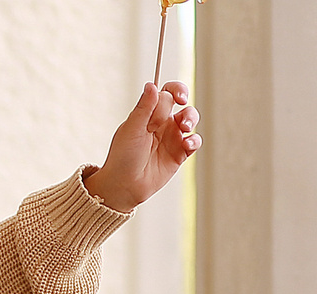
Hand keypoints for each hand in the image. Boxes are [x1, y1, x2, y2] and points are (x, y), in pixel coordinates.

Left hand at [86, 80, 200, 213]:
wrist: (124, 186)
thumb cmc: (122, 157)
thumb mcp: (131, 130)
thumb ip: (144, 108)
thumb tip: (151, 84)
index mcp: (148, 114)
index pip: (166, 92)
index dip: (175, 90)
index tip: (179, 97)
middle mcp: (161, 123)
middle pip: (182, 102)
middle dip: (185, 103)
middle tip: (182, 110)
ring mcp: (171, 137)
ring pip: (190, 119)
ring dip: (191, 119)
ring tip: (185, 128)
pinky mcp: (179, 153)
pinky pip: (194, 141)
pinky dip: (194, 140)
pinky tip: (187, 144)